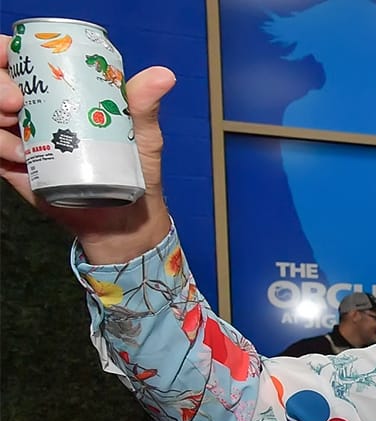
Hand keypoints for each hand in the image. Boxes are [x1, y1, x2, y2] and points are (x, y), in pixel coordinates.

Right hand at [0, 43, 175, 261]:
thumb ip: (143, 104)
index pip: (17, 58)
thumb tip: (164, 76)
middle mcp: (32, 108)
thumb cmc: (134, 169)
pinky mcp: (12, 164)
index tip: (8, 54)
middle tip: (16, 101)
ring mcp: (18, 135)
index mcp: (57, 90)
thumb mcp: (142, 133)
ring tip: (21, 137)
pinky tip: (22, 158)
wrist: (124, 218)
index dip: (3, 50)